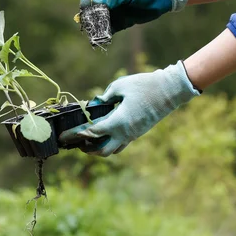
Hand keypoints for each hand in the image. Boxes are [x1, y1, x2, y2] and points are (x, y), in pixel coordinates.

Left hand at [59, 61, 199, 156]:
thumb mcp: (120, 86)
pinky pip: (121, 144)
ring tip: (87, 142)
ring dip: (98, 149)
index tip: (64, 136)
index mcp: (118, 122)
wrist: (171, 90)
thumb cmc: (145, 85)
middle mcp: (125, 133)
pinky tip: (104, 135)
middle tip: (75, 142)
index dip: (76, 135)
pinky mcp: (138, 133)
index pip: (91, 133)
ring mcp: (133, 135)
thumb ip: (105, 97)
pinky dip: (109, 143)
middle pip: (101, 150)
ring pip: (112, 150)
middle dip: (86, 149)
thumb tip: (95, 104)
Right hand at [80, 0, 187, 33]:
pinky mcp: (124, 20)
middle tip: (90, 26)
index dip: (87, 1)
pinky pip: (112, 28)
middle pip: (95, 8)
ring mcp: (117, 9)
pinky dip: (107, 33)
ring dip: (97, 27)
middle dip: (91, 17)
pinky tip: (104, 38)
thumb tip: (95, 5)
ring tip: (96, 35)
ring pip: (102, 19)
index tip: (86, 10)